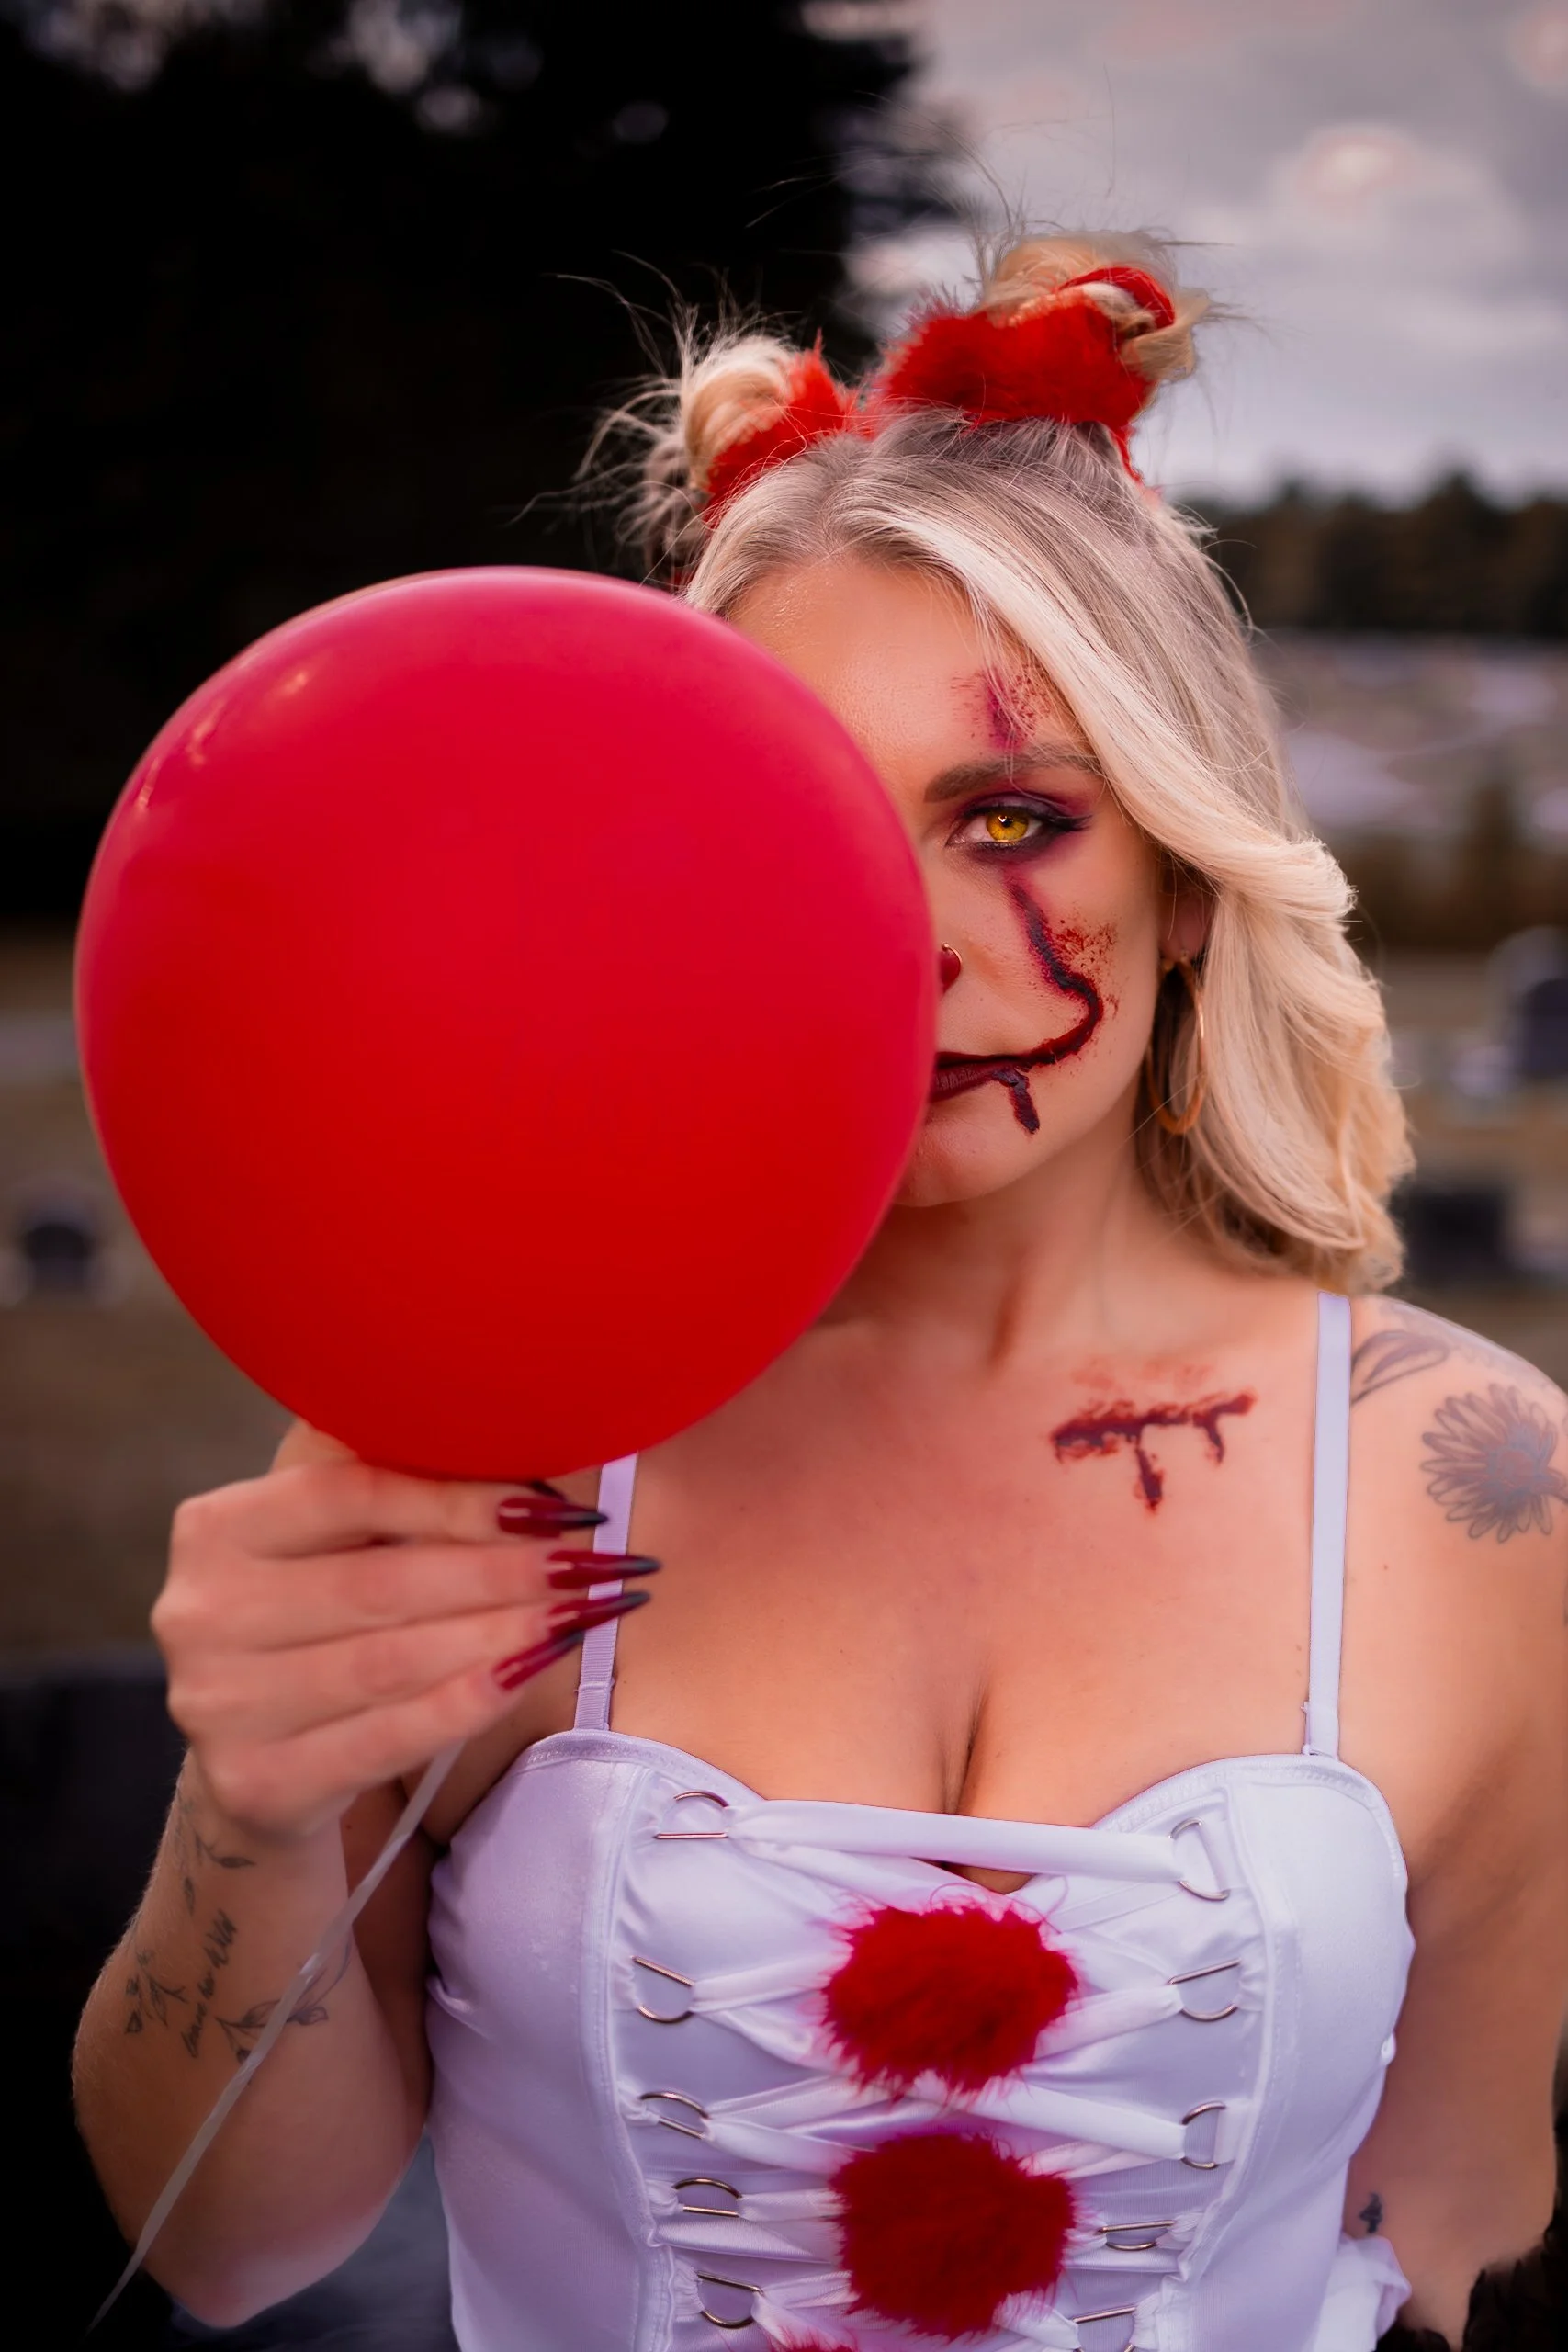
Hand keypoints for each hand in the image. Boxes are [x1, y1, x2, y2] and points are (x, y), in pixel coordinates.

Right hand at [151, 1425, 656, 1842]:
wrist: (262, 1766)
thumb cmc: (323, 1626)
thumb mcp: (333, 1547)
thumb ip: (394, 1487)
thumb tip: (519, 1436)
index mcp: (216, 1528)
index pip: (351, 1494)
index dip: (458, 1498)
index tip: (552, 1505)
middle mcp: (200, 1613)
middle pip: (380, 1582)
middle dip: (502, 1571)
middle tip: (591, 1563)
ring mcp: (218, 1706)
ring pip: (392, 1661)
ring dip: (503, 1633)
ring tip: (579, 1613)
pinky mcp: (256, 1783)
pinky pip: (388, 1736)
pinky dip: (469, 1700)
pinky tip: (530, 1672)